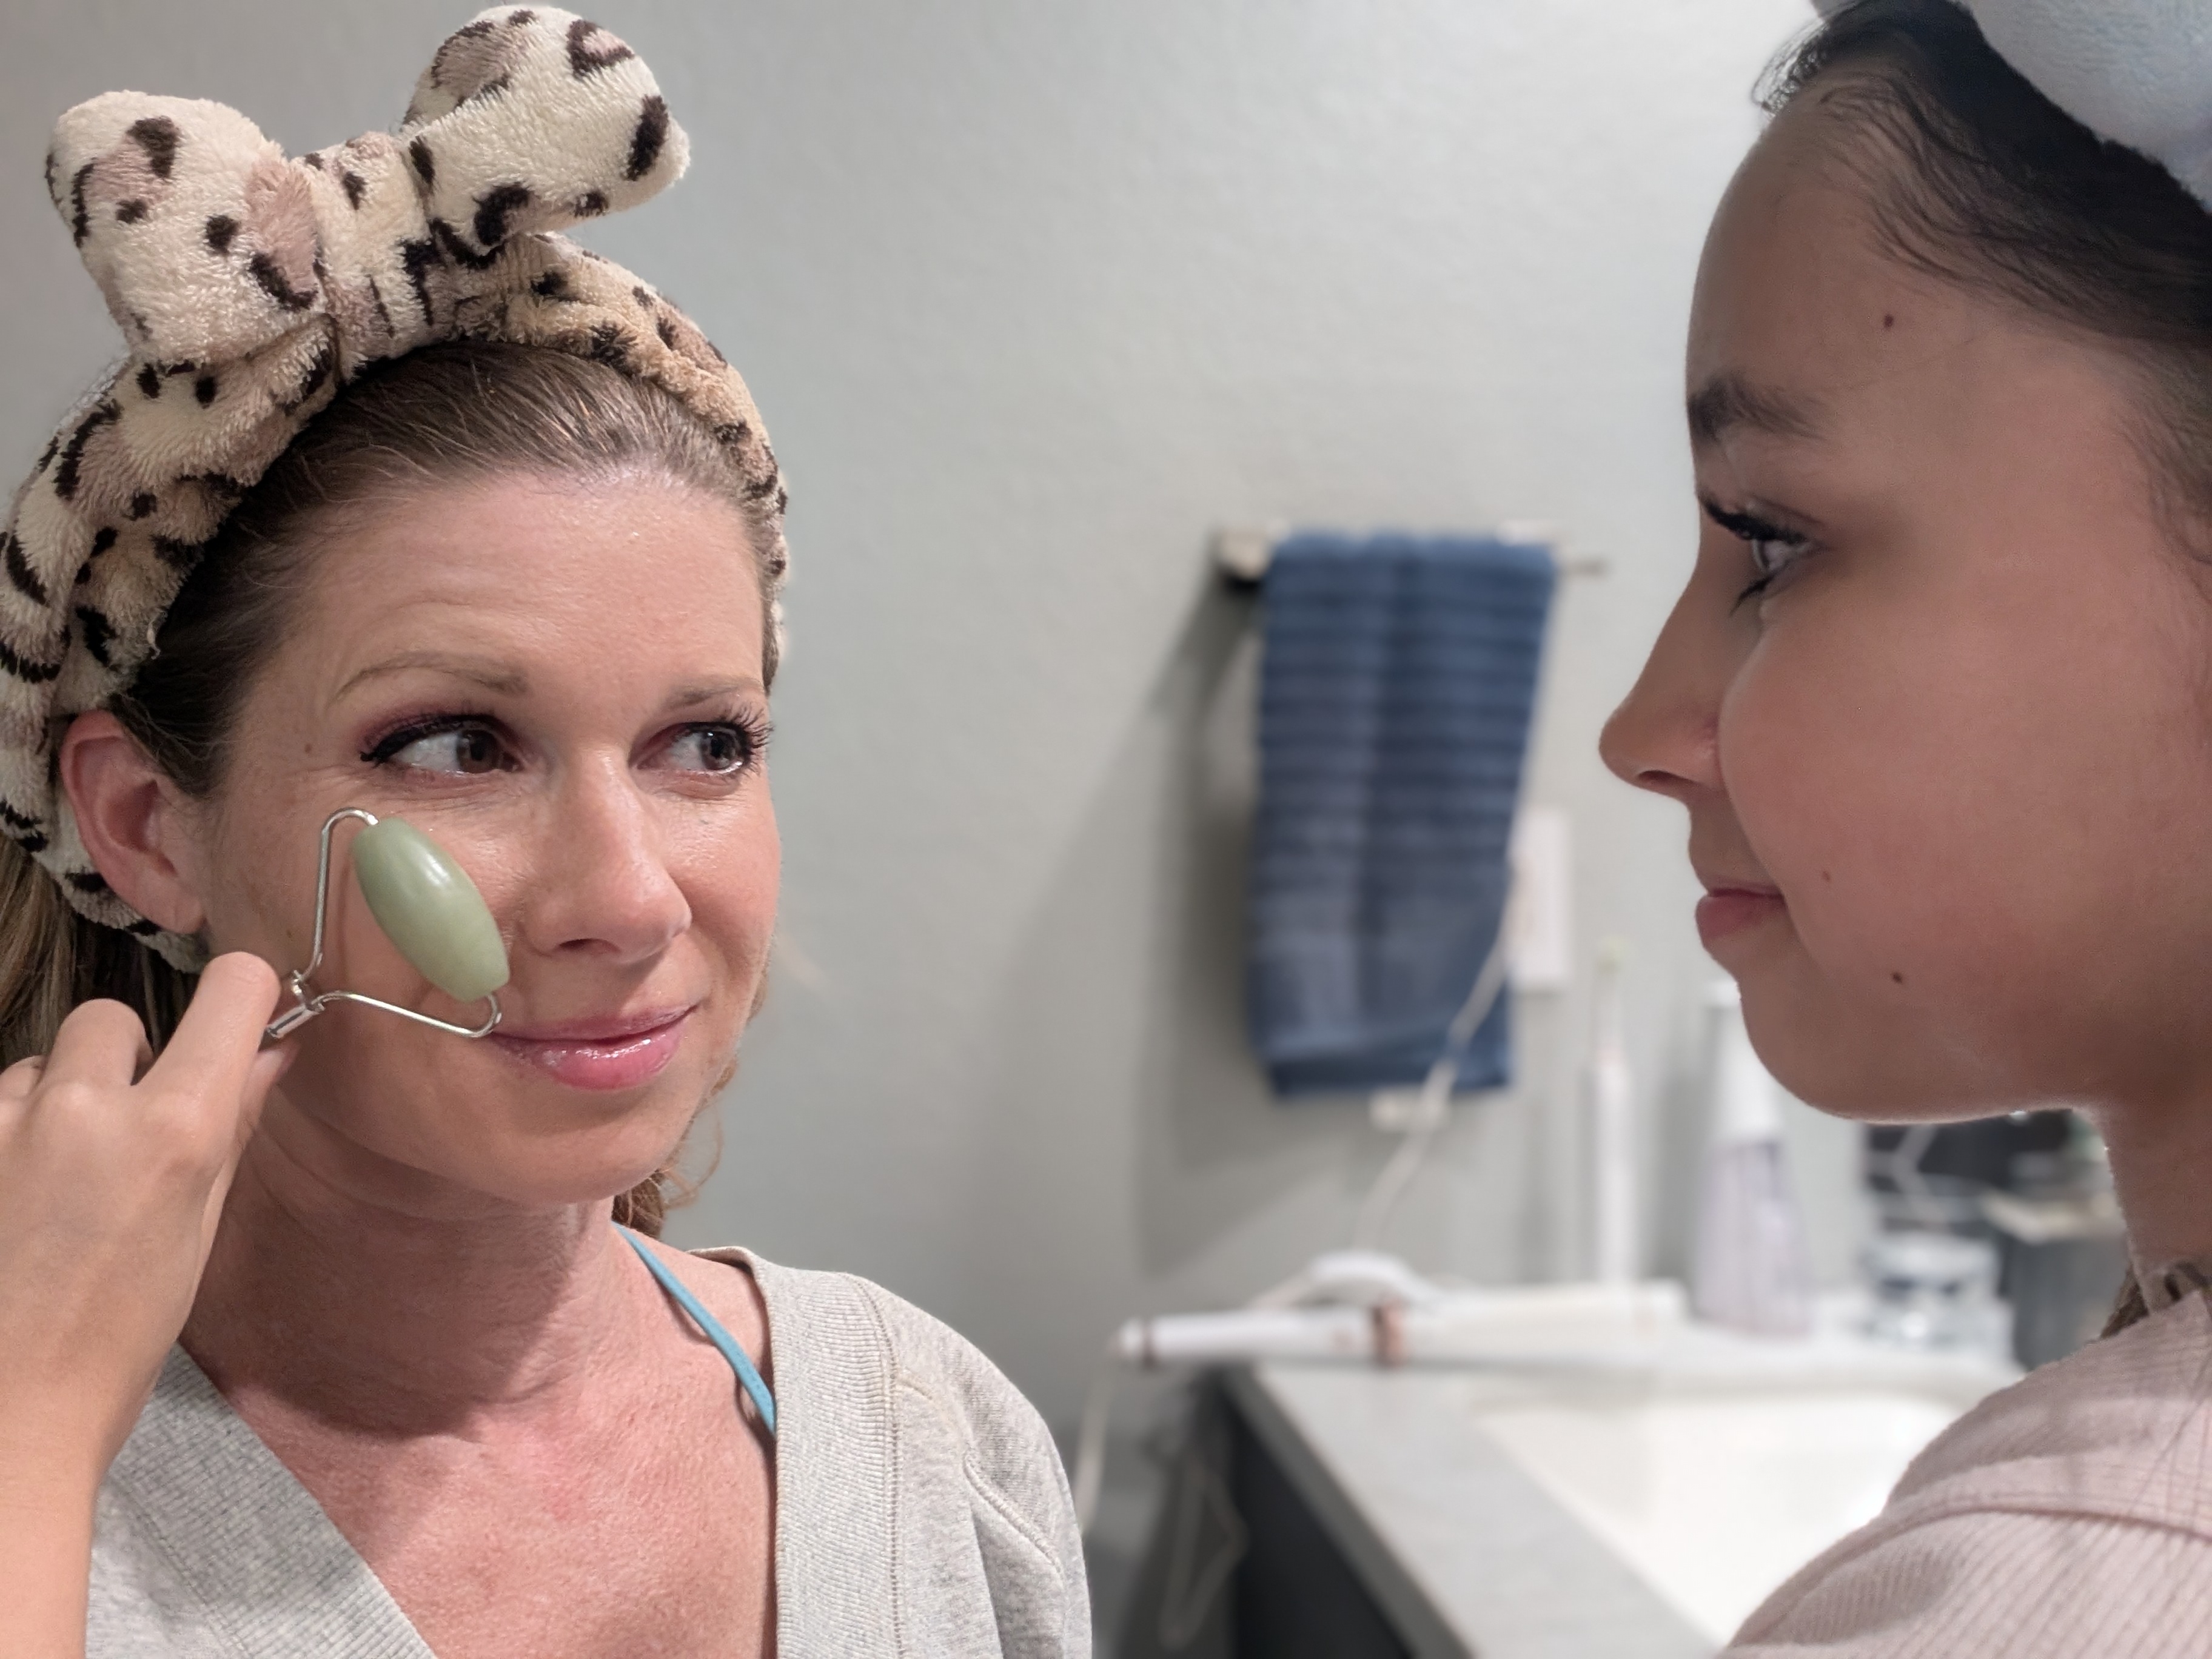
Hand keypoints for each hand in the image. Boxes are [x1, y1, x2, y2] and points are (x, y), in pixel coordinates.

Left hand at [0, 953, 286, 1655]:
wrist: (10, 1412)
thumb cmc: (122, 1335)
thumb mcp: (197, 1227)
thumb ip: (230, 1124)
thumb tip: (272, 1049)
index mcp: (177, 1127)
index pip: (232, 987)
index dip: (245, 992)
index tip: (242, 1019)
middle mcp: (88, 1106)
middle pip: (113, 1015)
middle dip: (125, 1057)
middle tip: (125, 1127)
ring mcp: (4, 1124)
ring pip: (36, 1063)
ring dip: (51, 1100)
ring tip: (53, 1182)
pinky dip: (5, 1136)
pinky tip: (12, 1200)